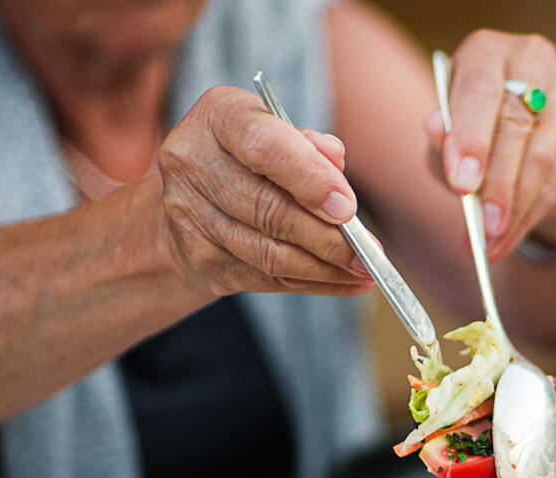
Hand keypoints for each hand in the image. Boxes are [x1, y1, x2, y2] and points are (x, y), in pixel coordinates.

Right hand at [157, 85, 375, 298]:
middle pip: (269, 209)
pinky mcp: (199, 257)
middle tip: (369, 251)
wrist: (187, 198)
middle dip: (327, 237)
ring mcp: (189, 214)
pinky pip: (266, 278)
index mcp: (218, 116)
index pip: (264, 146)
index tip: (347, 208)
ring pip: (269, 253)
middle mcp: (194, 162)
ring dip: (325, 268)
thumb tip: (335, 160)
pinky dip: (312, 283)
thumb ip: (308, 145)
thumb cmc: (247, 158)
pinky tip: (344, 282)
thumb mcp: (276, 132)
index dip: (309, 179)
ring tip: (364, 271)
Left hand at [424, 31, 555, 260]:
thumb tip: (436, 131)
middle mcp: (533, 62)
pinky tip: (508, 240)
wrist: (522, 135)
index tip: (461, 183)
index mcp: (488, 52)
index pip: (480, 91)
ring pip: (542, 158)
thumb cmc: (474, 131)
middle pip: (516, 126)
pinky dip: (530, 217)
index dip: (470, 138)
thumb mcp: (448, 135)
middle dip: (497, 183)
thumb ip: (441, 139)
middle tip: (481, 227)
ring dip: (516, 208)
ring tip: (490, 243)